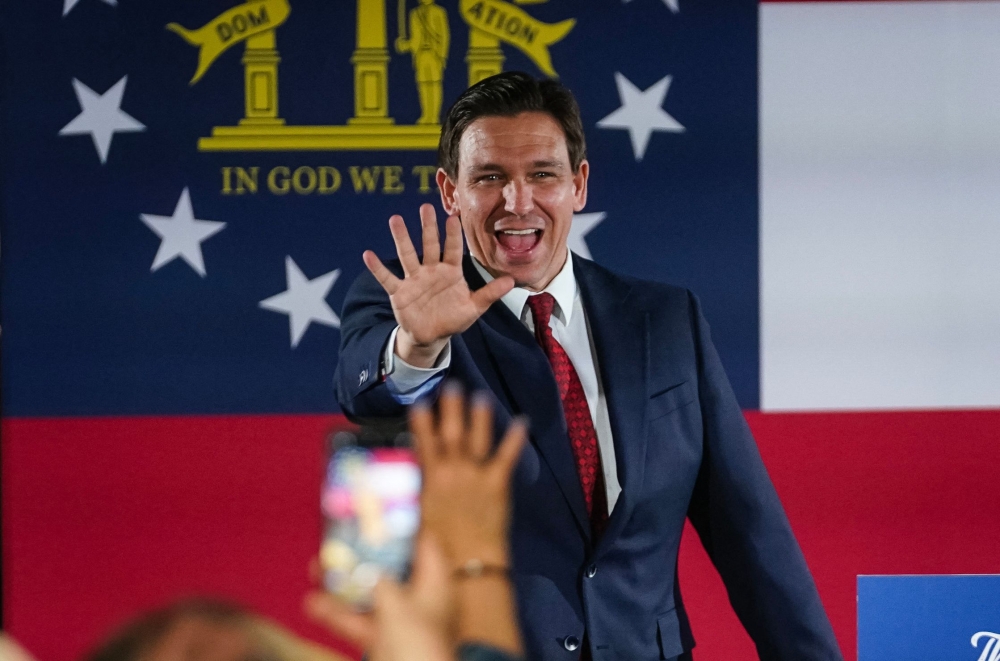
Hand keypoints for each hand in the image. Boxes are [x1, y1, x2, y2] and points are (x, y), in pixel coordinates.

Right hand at [305, 534, 456, 660]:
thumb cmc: (417, 645)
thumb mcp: (395, 604)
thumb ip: (377, 579)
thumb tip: (365, 564)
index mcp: (436, 582)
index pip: (423, 543)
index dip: (402, 526)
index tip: (377, 511)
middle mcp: (422, 599)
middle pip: (391, 568)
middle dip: (362, 555)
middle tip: (337, 538)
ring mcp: (403, 622)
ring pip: (370, 596)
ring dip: (343, 585)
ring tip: (315, 566)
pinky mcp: (386, 642)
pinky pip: (360, 623)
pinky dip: (339, 615)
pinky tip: (313, 604)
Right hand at [363, 204, 513, 367]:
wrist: (432, 335)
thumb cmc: (453, 318)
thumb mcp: (474, 307)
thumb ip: (490, 293)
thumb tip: (512, 281)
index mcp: (450, 272)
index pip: (452, 250)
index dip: (452, 235)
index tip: (452, 217)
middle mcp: (431, 271)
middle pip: (429, 245)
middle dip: (427, 227)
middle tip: (425, 207)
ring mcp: (414, 280)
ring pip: (407, 255)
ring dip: (401, 238)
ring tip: (395, 219)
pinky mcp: (399, 292)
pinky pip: (388, 278)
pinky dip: (377, 268)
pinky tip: (367, 254)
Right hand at [410, 386, 527, 568]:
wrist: (467, 562)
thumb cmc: (438, 546)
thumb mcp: (417, 515)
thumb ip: (415, 491)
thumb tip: (408, 475)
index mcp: (431, 478)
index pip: (424, 443)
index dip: (422, 422)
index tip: (420, 404)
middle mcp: (452, 470)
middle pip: (451, 432)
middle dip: (452, 408)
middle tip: (453, 386)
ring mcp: (476, 474)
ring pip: (477, 438)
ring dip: (479, 416)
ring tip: (481, 396)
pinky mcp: (497, 483)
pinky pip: (507, 456)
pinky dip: (515, 438)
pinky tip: (523, 421)